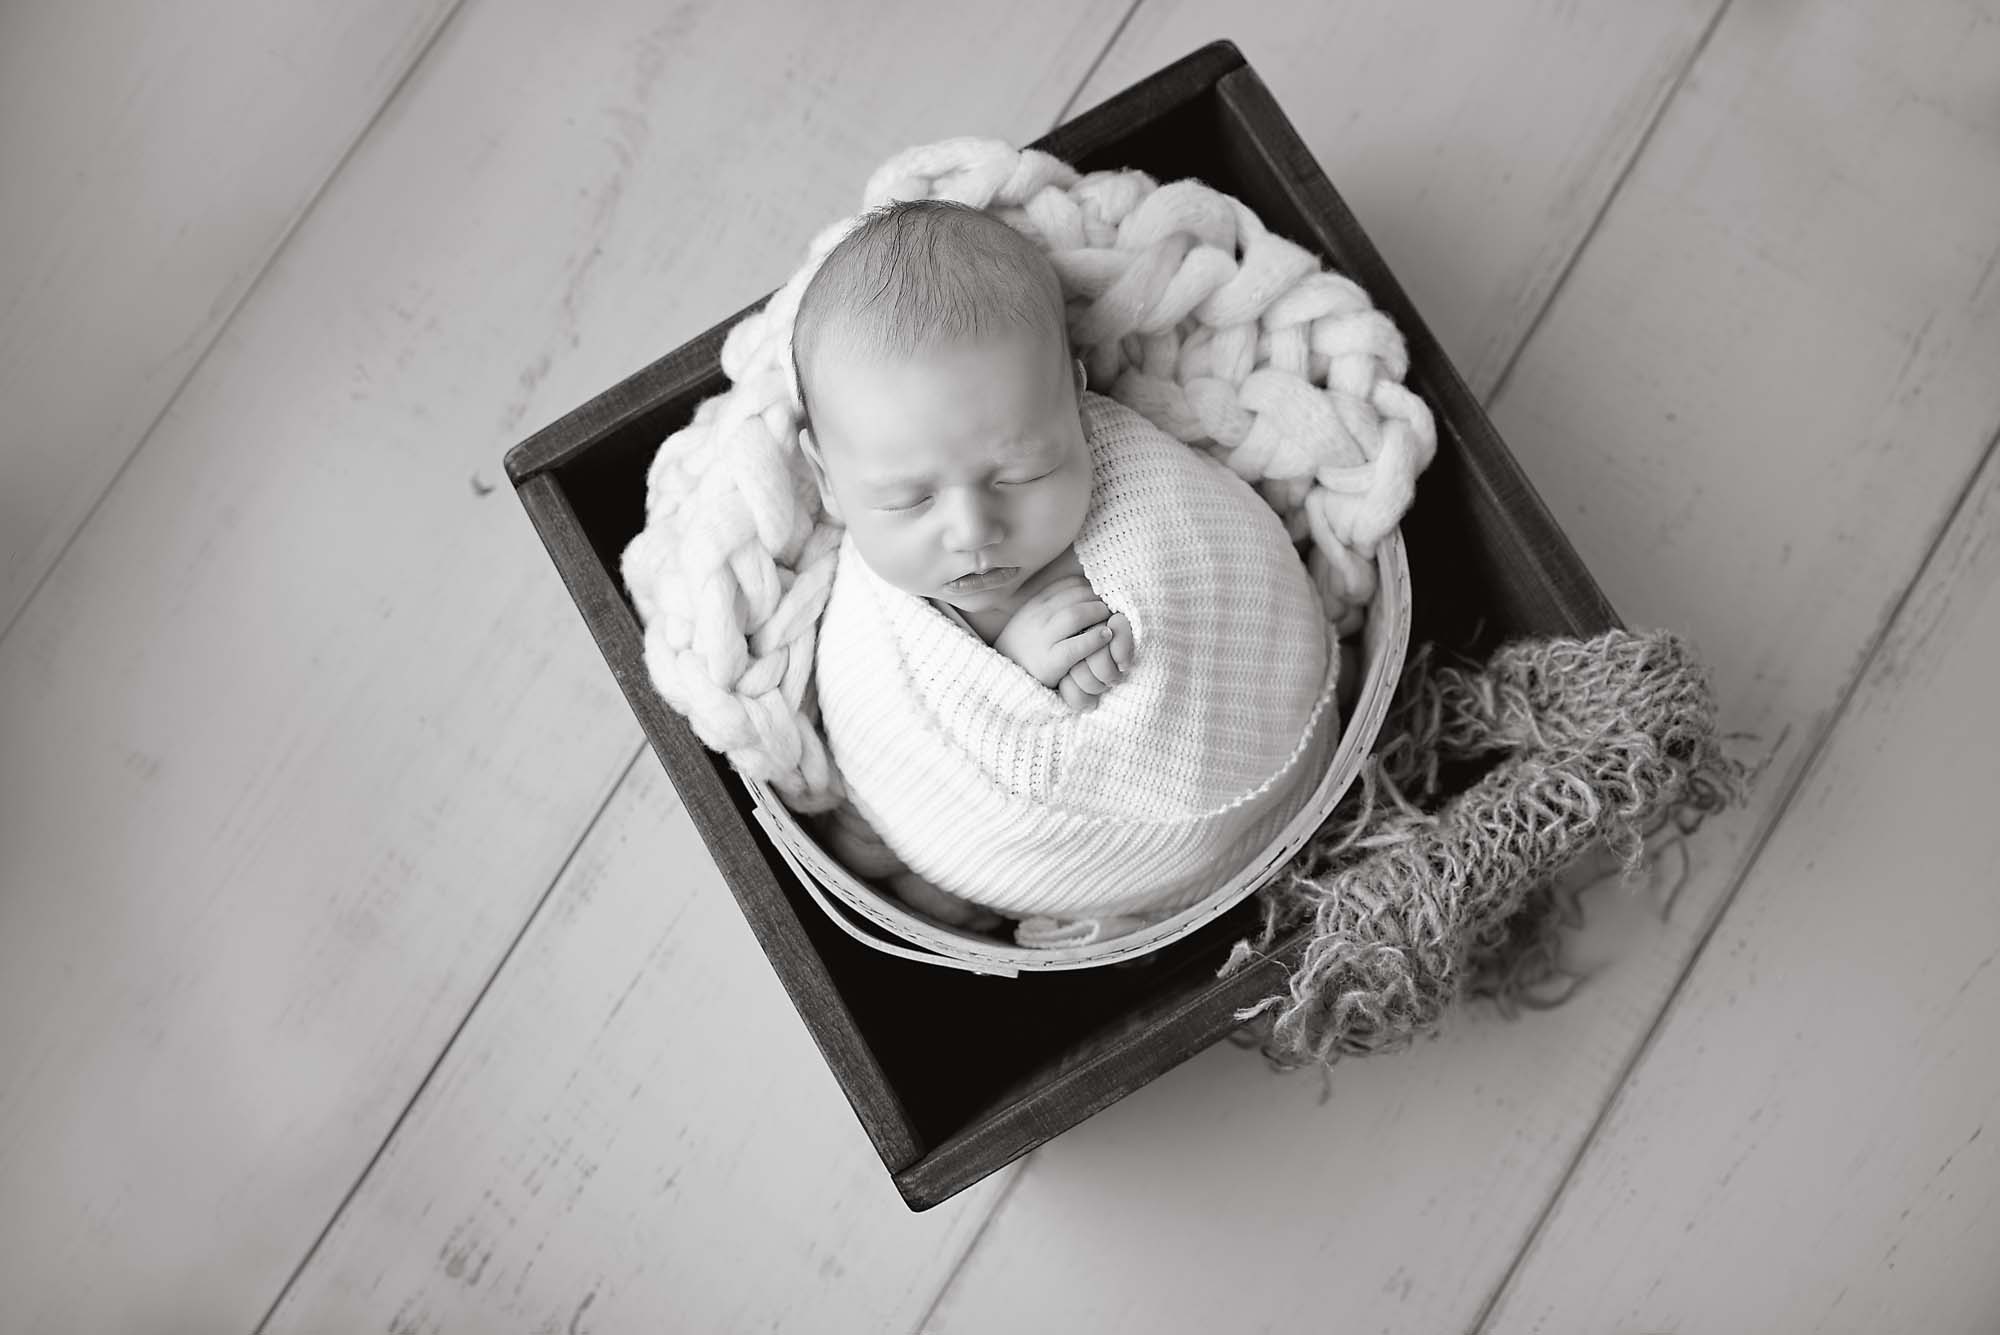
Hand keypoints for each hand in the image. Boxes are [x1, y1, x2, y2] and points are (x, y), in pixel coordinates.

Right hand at [992, 574, 1133, 709]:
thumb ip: (1050, 607)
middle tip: (1112, 607)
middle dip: (1098, 599)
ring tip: (1111, 620)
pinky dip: (1095, 638)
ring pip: (1077, 615)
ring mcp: (1042, 639)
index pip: (1068, 585)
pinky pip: (1076, 646)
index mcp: (1034, 605)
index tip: (1100, 595)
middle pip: (1076, 596)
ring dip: (1099, 614)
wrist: (1000, 679)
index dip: (1089, 587)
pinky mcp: (1049, 662)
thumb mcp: (1031, 621)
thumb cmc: (1024, 649)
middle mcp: (1037, 618)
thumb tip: (1080, 594)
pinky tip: (1106, 636)